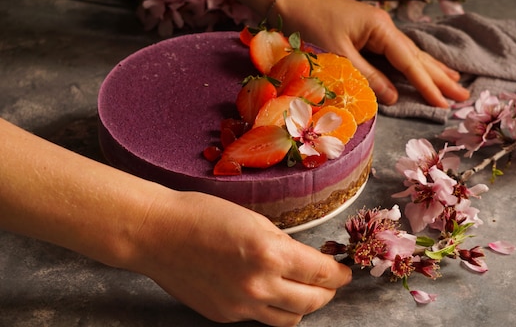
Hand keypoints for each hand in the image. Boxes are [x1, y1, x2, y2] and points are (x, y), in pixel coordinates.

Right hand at [128, 191, 351, 326]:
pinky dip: (271, 307)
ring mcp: (241, 306)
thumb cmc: (202, 215)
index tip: (344, 271)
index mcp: (270, 254)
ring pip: (289, 320)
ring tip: (302, 291)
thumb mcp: (254, 220)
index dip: (339, 274)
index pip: (321, 274)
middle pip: (312, 302)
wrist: (157, 234)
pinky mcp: (224, 316)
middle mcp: (259, 286)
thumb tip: (306, 260)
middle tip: (330, 282)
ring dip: (303, 305)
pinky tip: (266, 291)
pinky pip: (259, 319)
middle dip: (327, 292)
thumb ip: (283, 244)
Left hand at [276, 0, 469, 107]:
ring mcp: (376, 29)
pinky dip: (411, 64)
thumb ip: (367, 77)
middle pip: (418, 56)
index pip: (410, 62)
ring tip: (454, 80)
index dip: (427, 85)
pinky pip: (396, 53)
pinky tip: (421, 68)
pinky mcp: (367, 34)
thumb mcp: (339, 55)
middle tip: (464, 94)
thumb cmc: (310, 25)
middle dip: (440, 76)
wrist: (289, 1)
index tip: (444, 103)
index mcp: (380, 29)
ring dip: (432, 69)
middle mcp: (384, 28)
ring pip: (410, 53)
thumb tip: (394, 97)